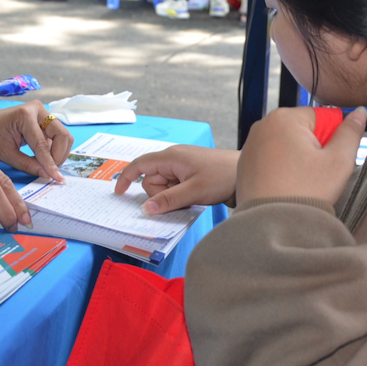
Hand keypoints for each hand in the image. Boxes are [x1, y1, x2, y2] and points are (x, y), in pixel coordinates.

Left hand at [0, 101, 72, 183]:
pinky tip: (41, 158)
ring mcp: (43, 113)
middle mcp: (38, 110)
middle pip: (62, 136)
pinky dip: (53, 150)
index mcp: (25, 115)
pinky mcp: (44, 119)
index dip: (50, 163)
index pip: (43, 144)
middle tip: (50, 171)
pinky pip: (57, 137)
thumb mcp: (5, 154)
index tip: (57, 179)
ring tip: (43, 165)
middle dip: (58, 156)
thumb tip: (47, 175)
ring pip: (63, 137)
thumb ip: (27, 164)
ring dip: (57, 153)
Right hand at [114, 145, 238, 213]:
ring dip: (171, 197)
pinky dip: (178, 197)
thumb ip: (168, 200)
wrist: (247, 174)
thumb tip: (146, 209)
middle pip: (151, 181)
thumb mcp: (194, 191)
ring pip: (163, 188)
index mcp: (171, 156)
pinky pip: (174, 189)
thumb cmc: (223, 176)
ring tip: (192, 197)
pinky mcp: (190, 176)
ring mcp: (182, 168)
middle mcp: (174, 159)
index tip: (119, 193)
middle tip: (182, 197)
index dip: (127, 177)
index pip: (140, 165)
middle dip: (160, 194)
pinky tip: (193, 198)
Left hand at [237, 106, 365, 206]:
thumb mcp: (339, 161)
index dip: (331, 140)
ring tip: (299, 182)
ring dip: (297, 158)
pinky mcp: (245, 162)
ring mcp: (251, 143)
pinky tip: (285, 186)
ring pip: (287, 144)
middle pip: (303, 130)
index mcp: (285, 118)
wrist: (273, 224)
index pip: (321, 118)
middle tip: (314, 174)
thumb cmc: (305, 192)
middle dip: (313, 149)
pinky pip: (271, 158)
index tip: (327, 160)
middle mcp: (263, 125)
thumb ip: (351, 133)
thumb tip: (359, 113)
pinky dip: (281, 168)